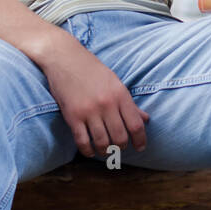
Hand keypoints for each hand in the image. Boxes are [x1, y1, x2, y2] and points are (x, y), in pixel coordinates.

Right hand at [35, 38, 148, 157]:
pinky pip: (82, 141)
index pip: (136, 125)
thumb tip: (145, 119)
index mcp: (120, 94)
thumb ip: (129, 103)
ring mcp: (89, 111)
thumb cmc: (92, 70)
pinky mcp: (72, 116)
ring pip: (102, 142)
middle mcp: (106, 104)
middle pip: (120, 137)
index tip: (140, 148)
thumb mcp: (115, 82)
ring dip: (106, 152)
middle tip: (120, 149)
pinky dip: (88, 151)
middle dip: (122, 147)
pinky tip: (90, 151)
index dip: (140, 140)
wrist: (65, 58)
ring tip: (106, 152)